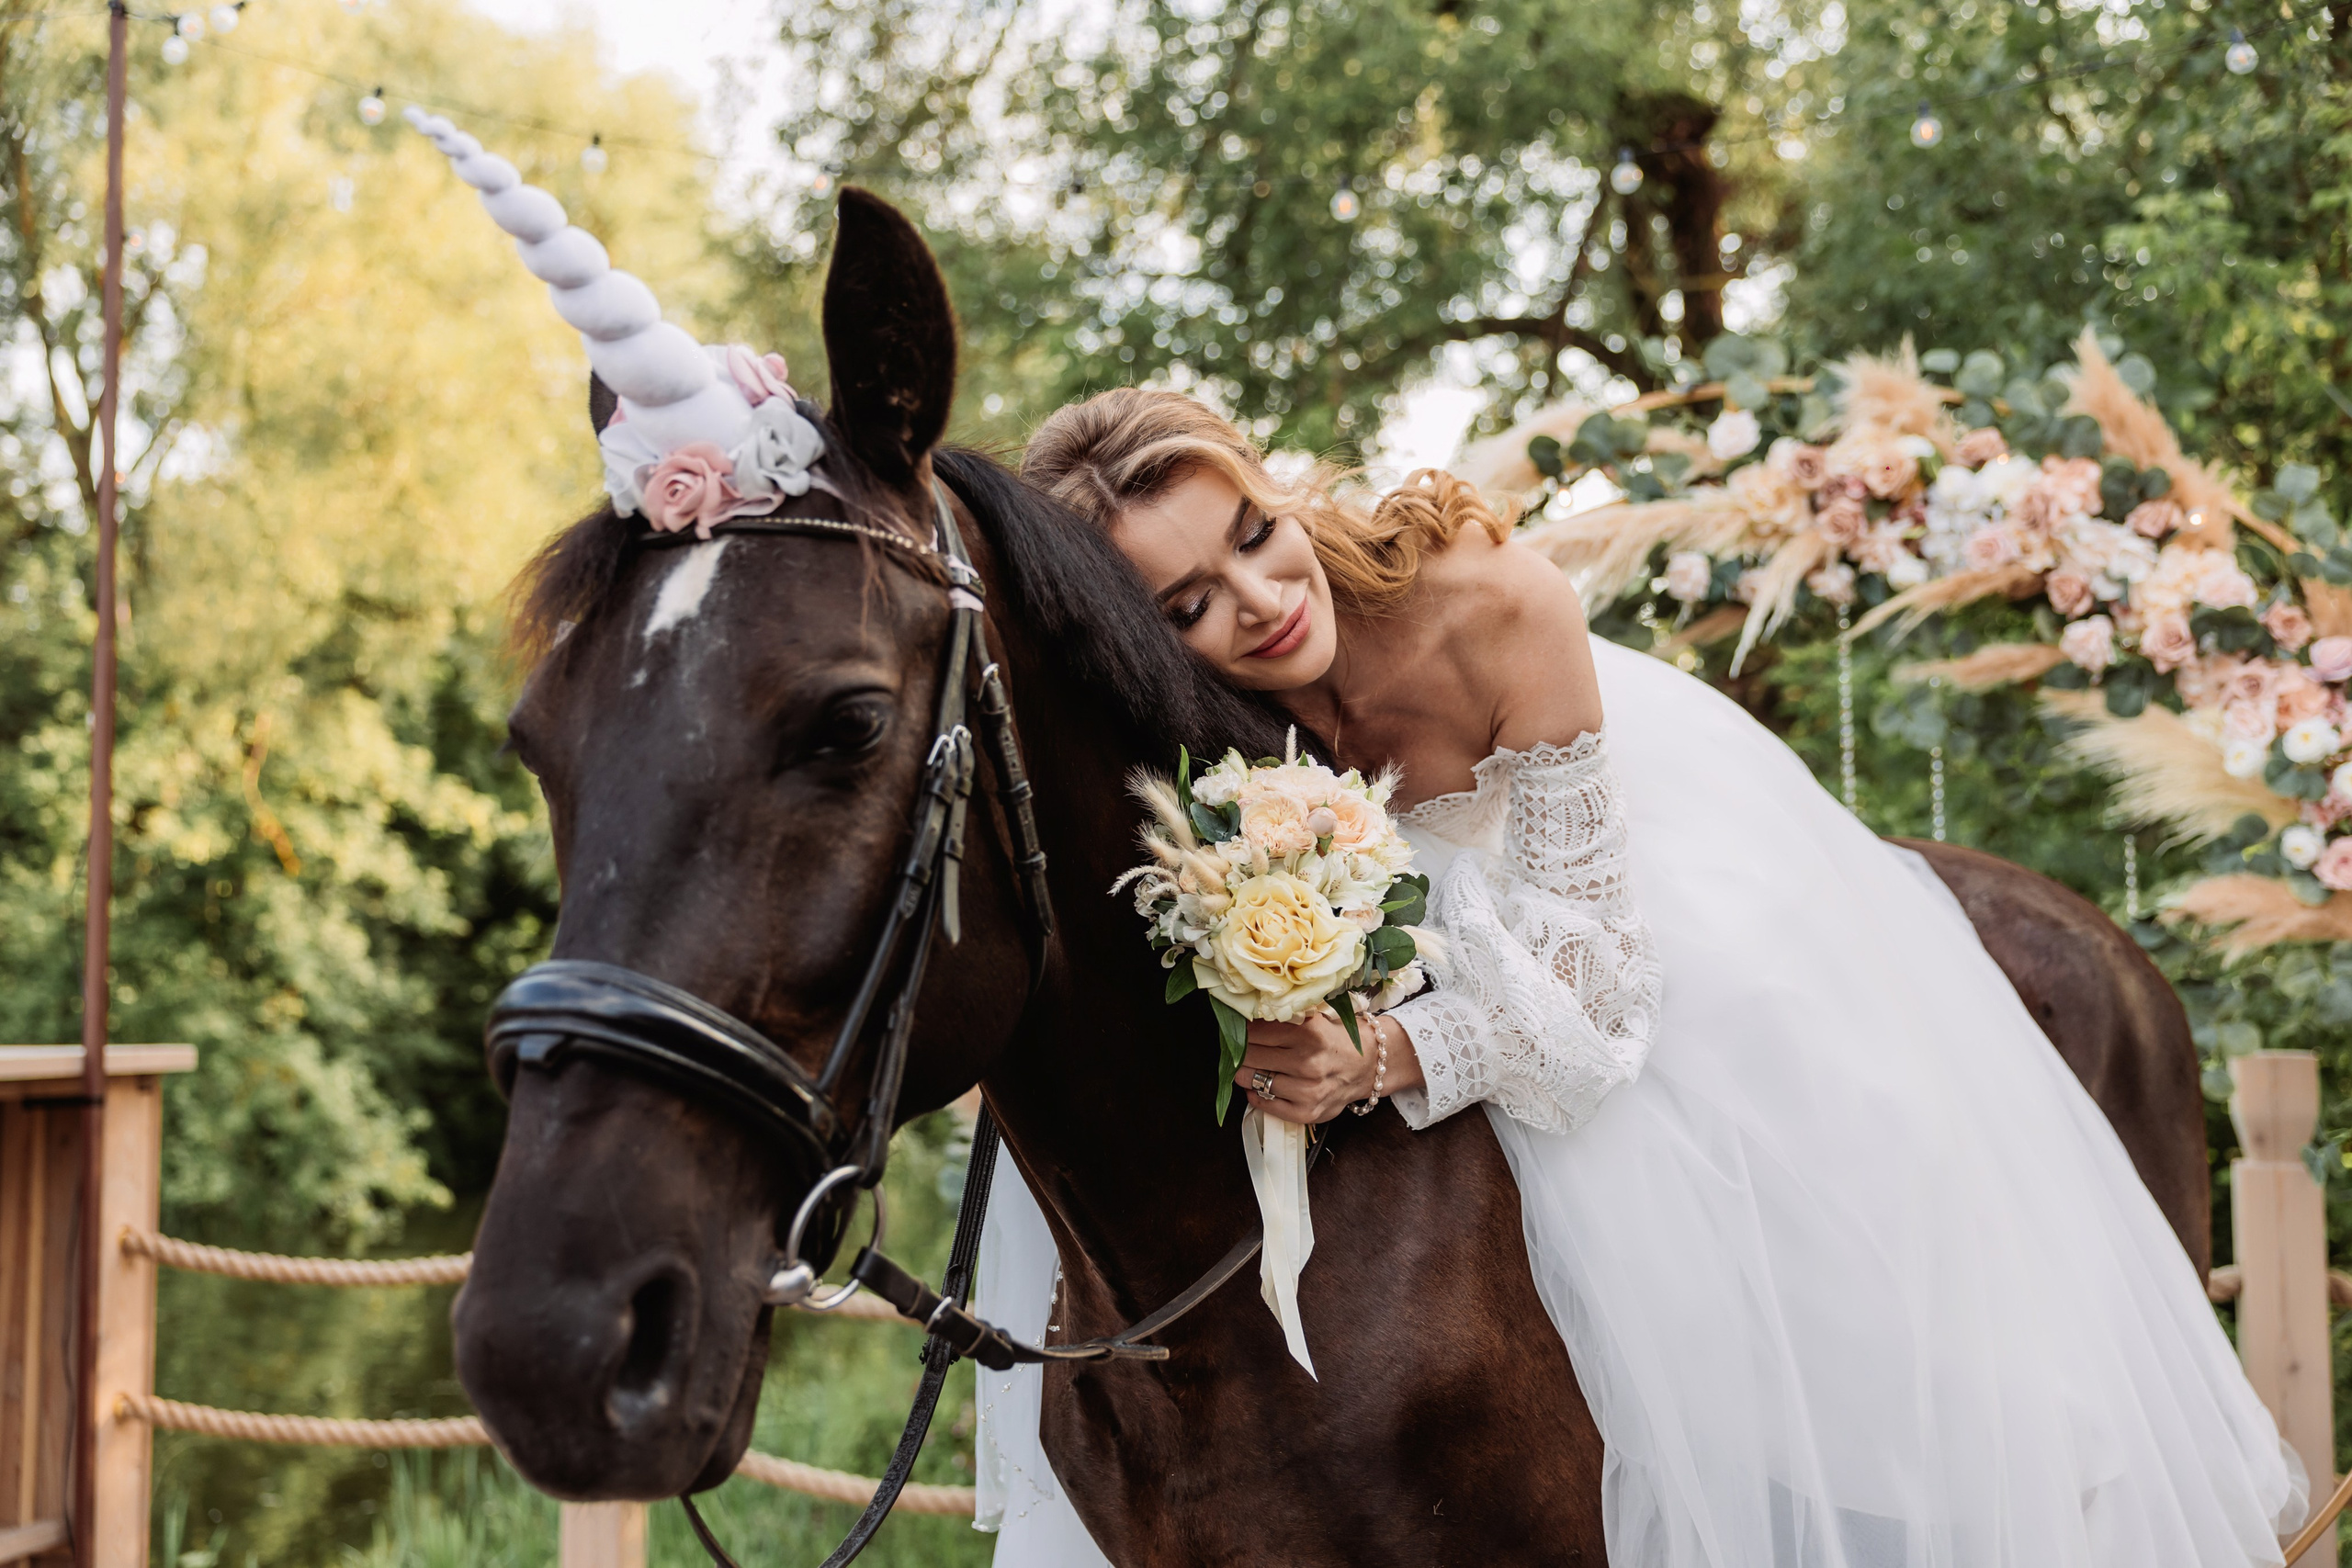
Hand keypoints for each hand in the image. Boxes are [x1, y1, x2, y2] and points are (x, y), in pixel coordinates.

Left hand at [1235, 1010, 1420, 1124]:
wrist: (1369, 1065)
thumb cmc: (1336, 1037)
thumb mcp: (1315, 1017)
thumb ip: (1286, 1016)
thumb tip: (1245, 1014)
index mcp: (1310, 1033)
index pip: (1255, 1031)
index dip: (1243, 1030)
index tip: (1239, 1029)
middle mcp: (1309, 1063)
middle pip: (1250, 1055)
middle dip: (1241, 1050)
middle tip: (1240, 1047)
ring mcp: (1308, 1091)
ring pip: (1253, 1080)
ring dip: (1245, 1072)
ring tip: (1249, 1066)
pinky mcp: (1307, 1112)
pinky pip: (1265, 1104)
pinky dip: (1256, 1094)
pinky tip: (1260, 1085)